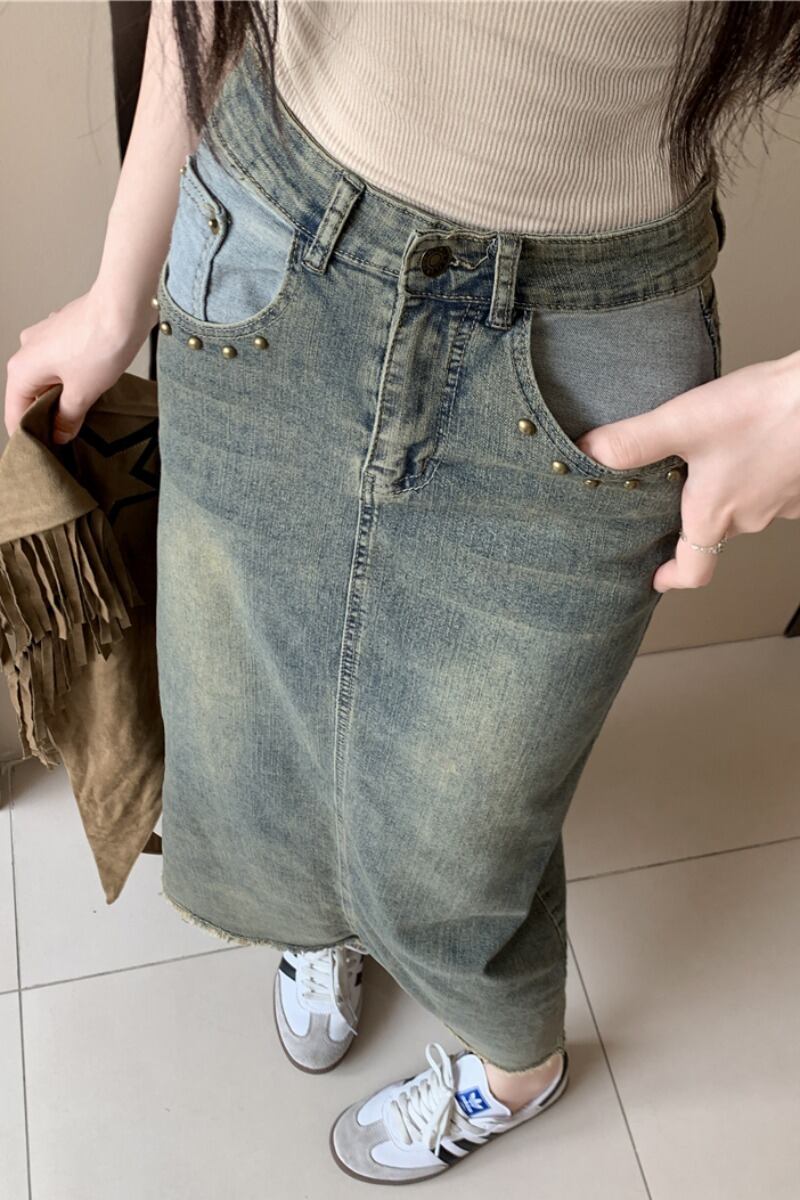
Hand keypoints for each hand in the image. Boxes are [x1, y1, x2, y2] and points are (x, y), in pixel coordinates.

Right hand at [4, 283, 157, 442]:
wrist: (124, 305)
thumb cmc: (100, 342)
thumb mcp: (82, 392)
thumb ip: (67, 418)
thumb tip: (59, 434)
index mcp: (22, 368)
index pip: (14, 412)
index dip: (28, 435)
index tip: (44, 453)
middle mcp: (28, 349)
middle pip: (30, 395)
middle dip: (47, 417)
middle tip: (67, 440)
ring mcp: (45, 337)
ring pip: (48, 378)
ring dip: (62, 397)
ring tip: (83, 417)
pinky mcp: (64, 331)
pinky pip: (61, 363)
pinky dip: (72, 379)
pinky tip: (91, 390)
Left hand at [573, 348, 799, 592]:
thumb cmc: (765, 410)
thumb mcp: (684, 422)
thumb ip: (633, 441)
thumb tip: (587, 453)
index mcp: (715, 514)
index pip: (694, 570)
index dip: (672, 578)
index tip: (658, 578)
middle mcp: (750, 517)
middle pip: (715, 534)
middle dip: (694, 521)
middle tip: (675, 502)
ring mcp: (783, 502)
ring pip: (747, 509)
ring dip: (729, 494)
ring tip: (713, 463)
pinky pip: (774, 489)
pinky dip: (759, 475)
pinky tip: (752, 445)